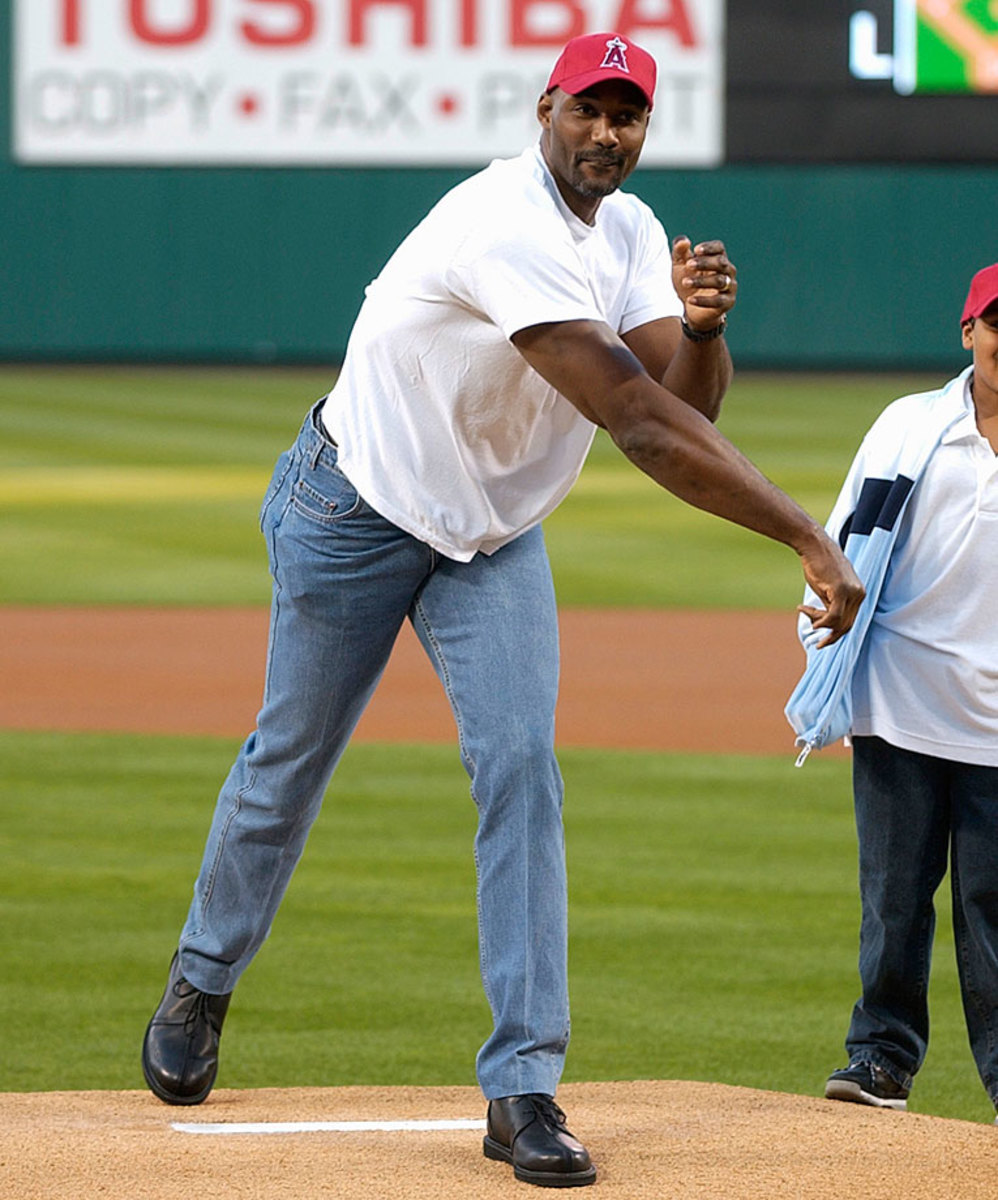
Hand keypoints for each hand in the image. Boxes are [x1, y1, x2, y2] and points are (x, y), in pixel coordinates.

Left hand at [671, 236, 736, 330]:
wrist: (691, 308)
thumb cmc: (687, 282)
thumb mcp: (680, 266)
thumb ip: (680, 252)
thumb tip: (683, 241)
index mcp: (718, 258)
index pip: (719, 248)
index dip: (709, 248)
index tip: (696, 249)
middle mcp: (728, 270)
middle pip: (721, 262)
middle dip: (704, 263)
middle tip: (688, 265)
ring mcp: (729, 286)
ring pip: (719, 281)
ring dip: (701, 281)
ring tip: (685, 282)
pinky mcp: (728, 302)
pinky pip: (718, 301)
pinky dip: (703, 300)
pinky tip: (690, 300)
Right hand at [796, 534, 865, 648]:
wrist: (814, 545)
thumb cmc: (818, 564)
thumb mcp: (828, 589)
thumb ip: (832, 604)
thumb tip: (827, 622)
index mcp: (859, 594)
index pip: (850, 621)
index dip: (836, 633)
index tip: (823, 640)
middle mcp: (859, 594)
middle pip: (846, 625)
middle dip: (831, 636)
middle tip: (818, 644)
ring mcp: (852, 592)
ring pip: (838, 622)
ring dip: (819, 622)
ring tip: (804, 611)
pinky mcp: (841, 590)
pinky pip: (833, 616)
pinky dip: (822, 622)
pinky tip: (812, 622)